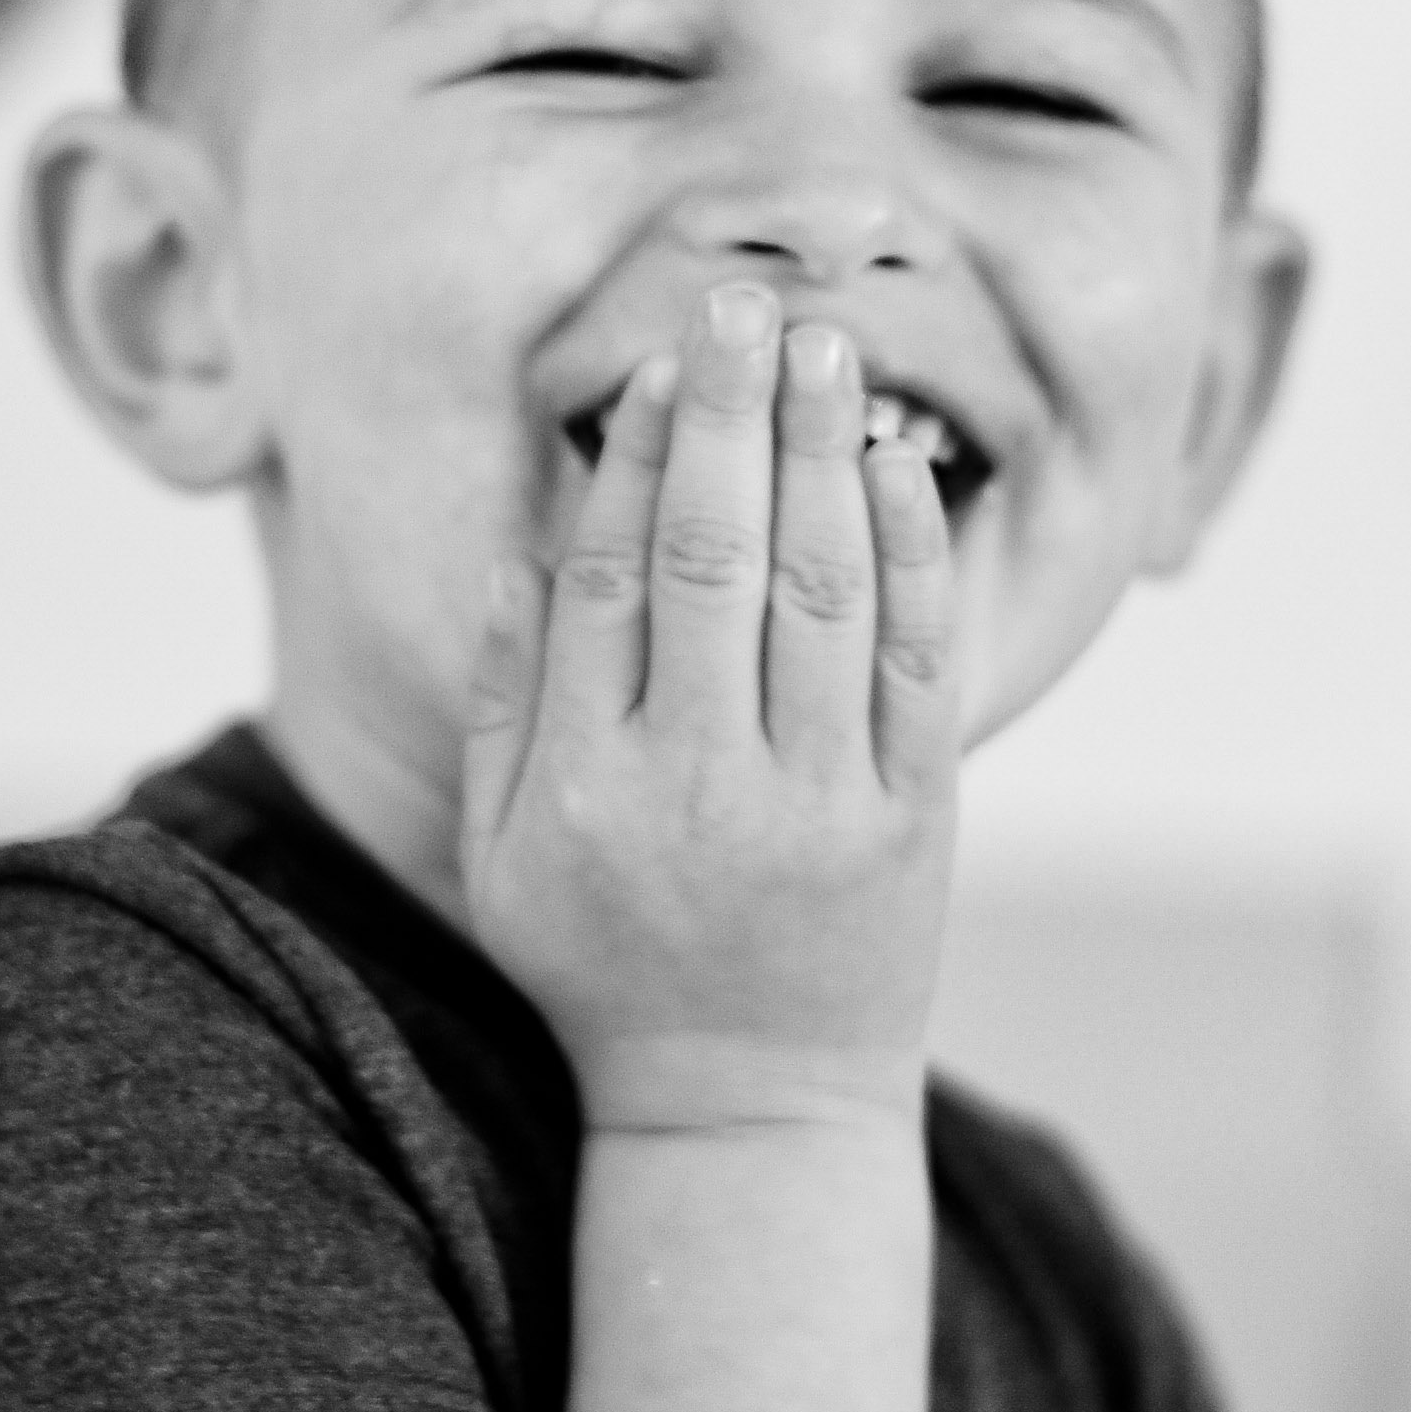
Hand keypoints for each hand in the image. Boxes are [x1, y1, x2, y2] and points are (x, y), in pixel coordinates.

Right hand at [457, 282, 962, 1136]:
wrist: (751, 1108)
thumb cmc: (607, 967)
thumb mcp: (505, 857)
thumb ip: (499, 708)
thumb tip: (517, 553)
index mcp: (583, 787)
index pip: (603, 581)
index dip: (630, 462)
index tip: (659, 366)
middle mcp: (695, 786)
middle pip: (708, 558)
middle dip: (725, 416)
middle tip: (740, 303)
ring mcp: (812, 802)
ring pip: (816, 590)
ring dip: (818, 453)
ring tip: (820, 348)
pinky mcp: (909, 820)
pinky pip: (910, 660)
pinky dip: (905, 551)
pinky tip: (892, 464)